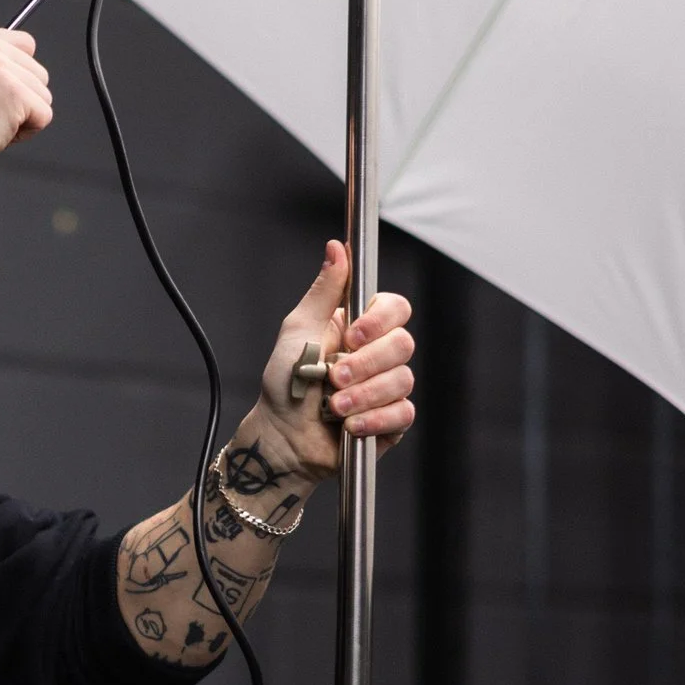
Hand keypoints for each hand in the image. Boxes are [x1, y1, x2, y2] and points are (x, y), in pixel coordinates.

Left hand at [246, 241, 415, 484]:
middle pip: (404, 344)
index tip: (352, 336)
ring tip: (333, 407)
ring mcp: (387, 388)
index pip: (396, 309)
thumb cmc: (285, 383)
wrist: (281, 437)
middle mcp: (377, 355)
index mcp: (360, 328)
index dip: (380, 321)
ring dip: (362, 395)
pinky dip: (374, 420)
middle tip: (333, 377)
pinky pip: (403, 413)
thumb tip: (337, 247)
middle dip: (364, 364)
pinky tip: (350, 426)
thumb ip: (324, 290)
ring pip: (403, 380)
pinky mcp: (391, 421)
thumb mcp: (299, 329)